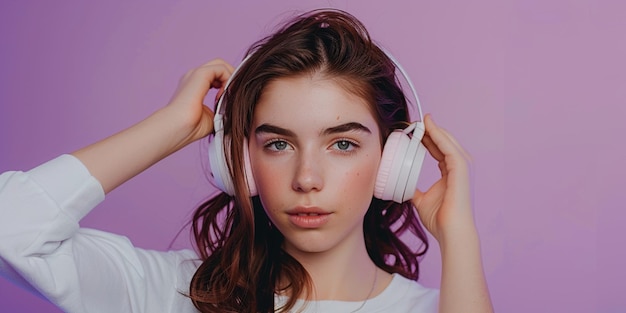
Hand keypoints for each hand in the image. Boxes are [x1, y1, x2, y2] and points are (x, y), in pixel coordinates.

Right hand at [166, 58, 234, 144]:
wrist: (176, 127)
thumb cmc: (190, 128)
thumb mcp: (212, 118)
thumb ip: (222, 109)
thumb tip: (233, 110)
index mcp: (195, 86)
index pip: (216, 76)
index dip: (227, 84)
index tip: (230, 100)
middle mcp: (194, 77)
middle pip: (219, 66)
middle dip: (231, 77)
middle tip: (234, 94)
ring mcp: (196, 74)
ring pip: (221, 65)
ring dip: (231, 78)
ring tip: (230, 95)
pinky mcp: (200, 74)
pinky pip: (221, 68)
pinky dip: (229, 79)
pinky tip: (226, 94)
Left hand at [412, 114, 475, 241]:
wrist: (451, 232)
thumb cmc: (440, 220)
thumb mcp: (421, 201)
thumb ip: (414, 192)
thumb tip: (402, 188)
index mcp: (451, 173)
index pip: (440, 150)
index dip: (429, 138)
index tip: (415, 130)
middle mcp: (458, 168)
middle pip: (445, 143)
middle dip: (431, 130)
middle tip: (416, 121)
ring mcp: (462, 168)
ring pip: (448, 142)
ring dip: (435, 130)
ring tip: (423, 120)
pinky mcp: (462, 170)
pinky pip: (449, 148)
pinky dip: (440, 137)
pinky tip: (430, 129)